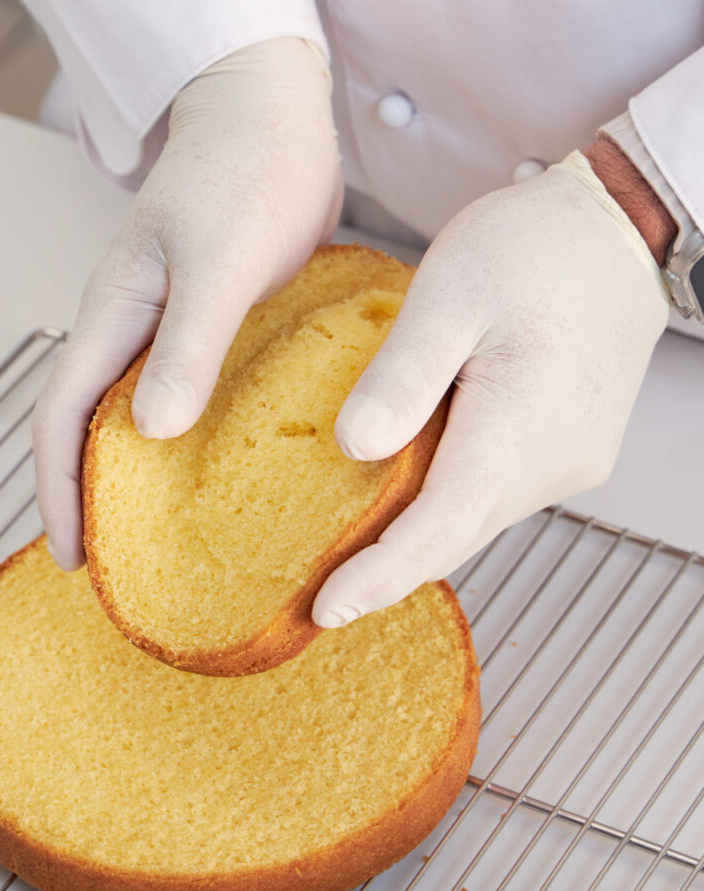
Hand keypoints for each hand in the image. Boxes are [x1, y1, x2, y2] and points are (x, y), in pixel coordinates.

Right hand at [33, 37, 341, 569]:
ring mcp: (172, 331)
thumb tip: (152, 430)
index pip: (62, 417)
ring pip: (138, 420)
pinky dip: (192, 445)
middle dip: (94, 499)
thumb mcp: (218, 261)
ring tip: (167, 539)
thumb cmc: (243, 173)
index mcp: (114, 315)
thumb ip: (189, 343)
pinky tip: (223, 474)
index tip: (74, 556)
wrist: (275, 118)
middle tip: (120, 566)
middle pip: (90, 429)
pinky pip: (189, 400)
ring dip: (142, 478)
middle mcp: (133, 331)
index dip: (60, 490)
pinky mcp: (213, 330)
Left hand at [313, 152, 669, 627]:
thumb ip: (402, 378)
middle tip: (325, 594)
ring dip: (418, 537)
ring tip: (355, 548)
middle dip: (388, 571)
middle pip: (456, 537)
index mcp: (517, 429)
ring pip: (475, 519)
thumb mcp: (449, 294)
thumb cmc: (533, 250)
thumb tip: (355, 448)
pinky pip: (496, 495)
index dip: (378, 577)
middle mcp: (553, 465)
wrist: (614, 232)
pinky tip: (410, 491)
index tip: (325, 608)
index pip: (437, 530)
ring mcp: (570, 462)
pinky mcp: (572, 451)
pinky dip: (448, 505)